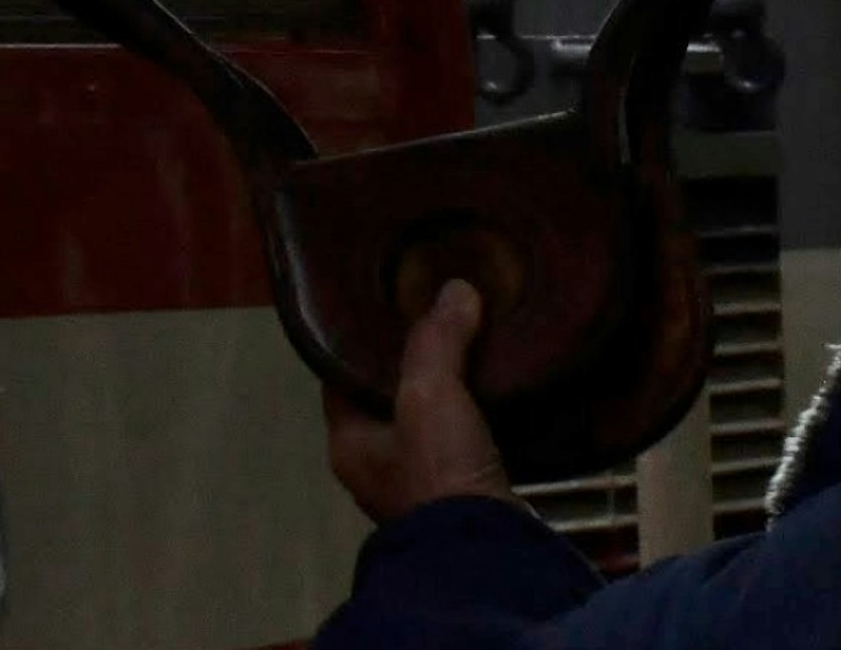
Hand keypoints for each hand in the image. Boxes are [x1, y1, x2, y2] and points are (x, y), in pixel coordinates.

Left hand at [327, 280, 511, 523]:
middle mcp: (375, 465)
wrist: (484, 550)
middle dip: (414, 358)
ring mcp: (417, 483)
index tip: (391, 302)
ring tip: (475, 340)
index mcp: (349, 442)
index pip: (342, 378)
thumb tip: (455, 289)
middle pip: (388, 395)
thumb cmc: (437, 471)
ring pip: (426, 417)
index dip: (361, 339)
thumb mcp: (428, 395)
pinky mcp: (458, 491)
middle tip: (443, 312)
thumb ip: (436, 340)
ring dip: (449, 385)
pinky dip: (475, 410)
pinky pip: (461, 436)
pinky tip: (498, 385)